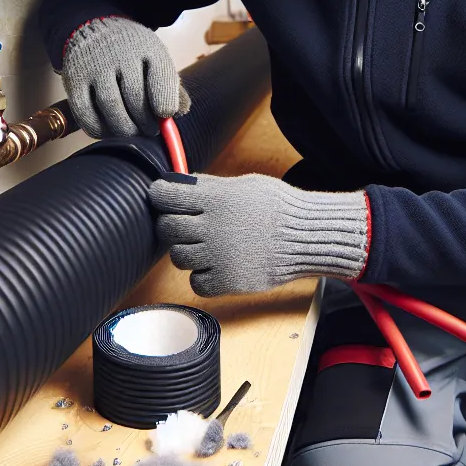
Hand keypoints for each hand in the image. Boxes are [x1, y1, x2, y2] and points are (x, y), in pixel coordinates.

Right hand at [61, 16, 189, 137]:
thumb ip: (171, 86)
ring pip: (111, 107)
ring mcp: (95, 67)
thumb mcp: (155, 59)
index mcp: (147, 46)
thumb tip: (180, 113)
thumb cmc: (131, 53)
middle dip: (146, 122)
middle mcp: (120, 54)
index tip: (165, 115)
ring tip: (132, 132)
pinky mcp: (74, 81)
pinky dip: (99, 129)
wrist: (93, 28)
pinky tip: (109, 130)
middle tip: (150, 131)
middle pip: (136, 97)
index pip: (161, 75)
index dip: (166, 101)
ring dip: (125, 128)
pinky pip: (85, 113)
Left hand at [148, 173, 369, 296]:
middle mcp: (211, 228)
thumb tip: (182, 182)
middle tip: (183, 222)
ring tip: (204, 245)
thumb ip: (211, 186)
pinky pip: (196, 282)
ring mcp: (217, 257)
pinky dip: (202, 275)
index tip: (161, 195)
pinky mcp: (226, 281)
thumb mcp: (246, 185)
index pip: (166, 196)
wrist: (307, 237)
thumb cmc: (279, 207)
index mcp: (215, 200)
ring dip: (186, 250)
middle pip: (166, 228)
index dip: (159, 195)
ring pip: (177, 257)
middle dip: (170, 223)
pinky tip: (216, 264)